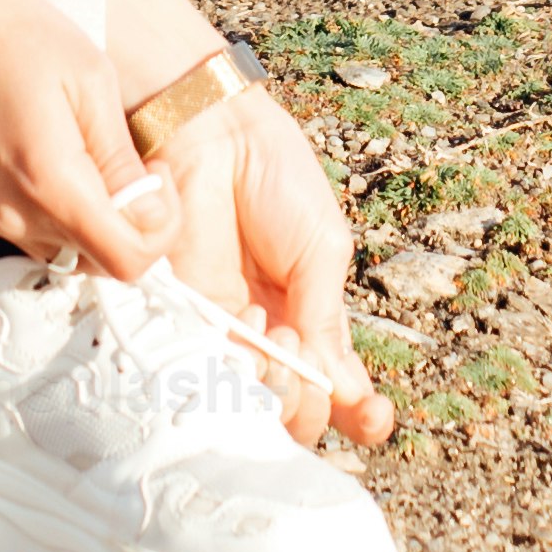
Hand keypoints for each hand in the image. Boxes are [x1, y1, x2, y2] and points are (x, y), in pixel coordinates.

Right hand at [0, 0, 167, 281]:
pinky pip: (45, 237)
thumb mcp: (91, 82)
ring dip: (105, 225)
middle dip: (138, 225)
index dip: (161, 228)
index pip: (127, 260)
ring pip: (74, 255)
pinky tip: (75, 167)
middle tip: (141, 166)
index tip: (158, 173)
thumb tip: (150, 210)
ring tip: (106, 162)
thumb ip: (121, 158)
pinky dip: (73, 218)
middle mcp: (18, 217)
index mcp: (51, 184)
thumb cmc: (18, 37)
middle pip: (102, 264)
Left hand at [172, 98, 396, 453]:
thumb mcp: (323, 249)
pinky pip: (203, 370)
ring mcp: (219, 331)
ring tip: (280, 342)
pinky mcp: (176, 319)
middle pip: (292, 407)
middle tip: (305, 356)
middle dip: (309, 402)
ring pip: (249, 401)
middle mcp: (265, 334)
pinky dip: (232, 372)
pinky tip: (251, 343)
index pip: (335, 384)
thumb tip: (343, 389)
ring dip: (275, 389)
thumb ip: (326, 318)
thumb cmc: (274, 177)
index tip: (375, 418)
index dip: (358, 413)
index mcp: (308, 316)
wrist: (213, 133)